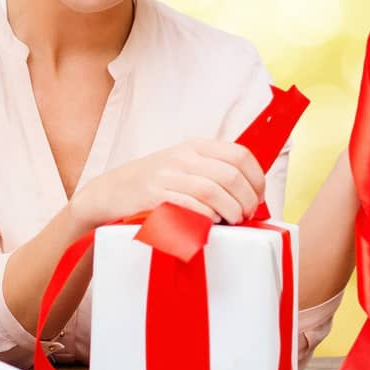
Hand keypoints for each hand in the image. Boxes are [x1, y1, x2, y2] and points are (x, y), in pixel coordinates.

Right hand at [71, 140, 266, 230]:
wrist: (111, 192)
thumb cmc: (155, 183)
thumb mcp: (184, 165)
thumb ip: (214, 171)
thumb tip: (253, 193)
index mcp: (195, 146)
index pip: (240, 155)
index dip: (256, 179)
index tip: (258, 198)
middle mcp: (182, 157)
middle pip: (231, 175)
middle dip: (246, 201)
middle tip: (245, 216)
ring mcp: (167, 175)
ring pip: (214, 190)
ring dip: (230, 211)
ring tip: (231, 221)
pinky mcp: (154, 195)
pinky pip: (190, 206)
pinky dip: (207, 217)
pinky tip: (209, 223)